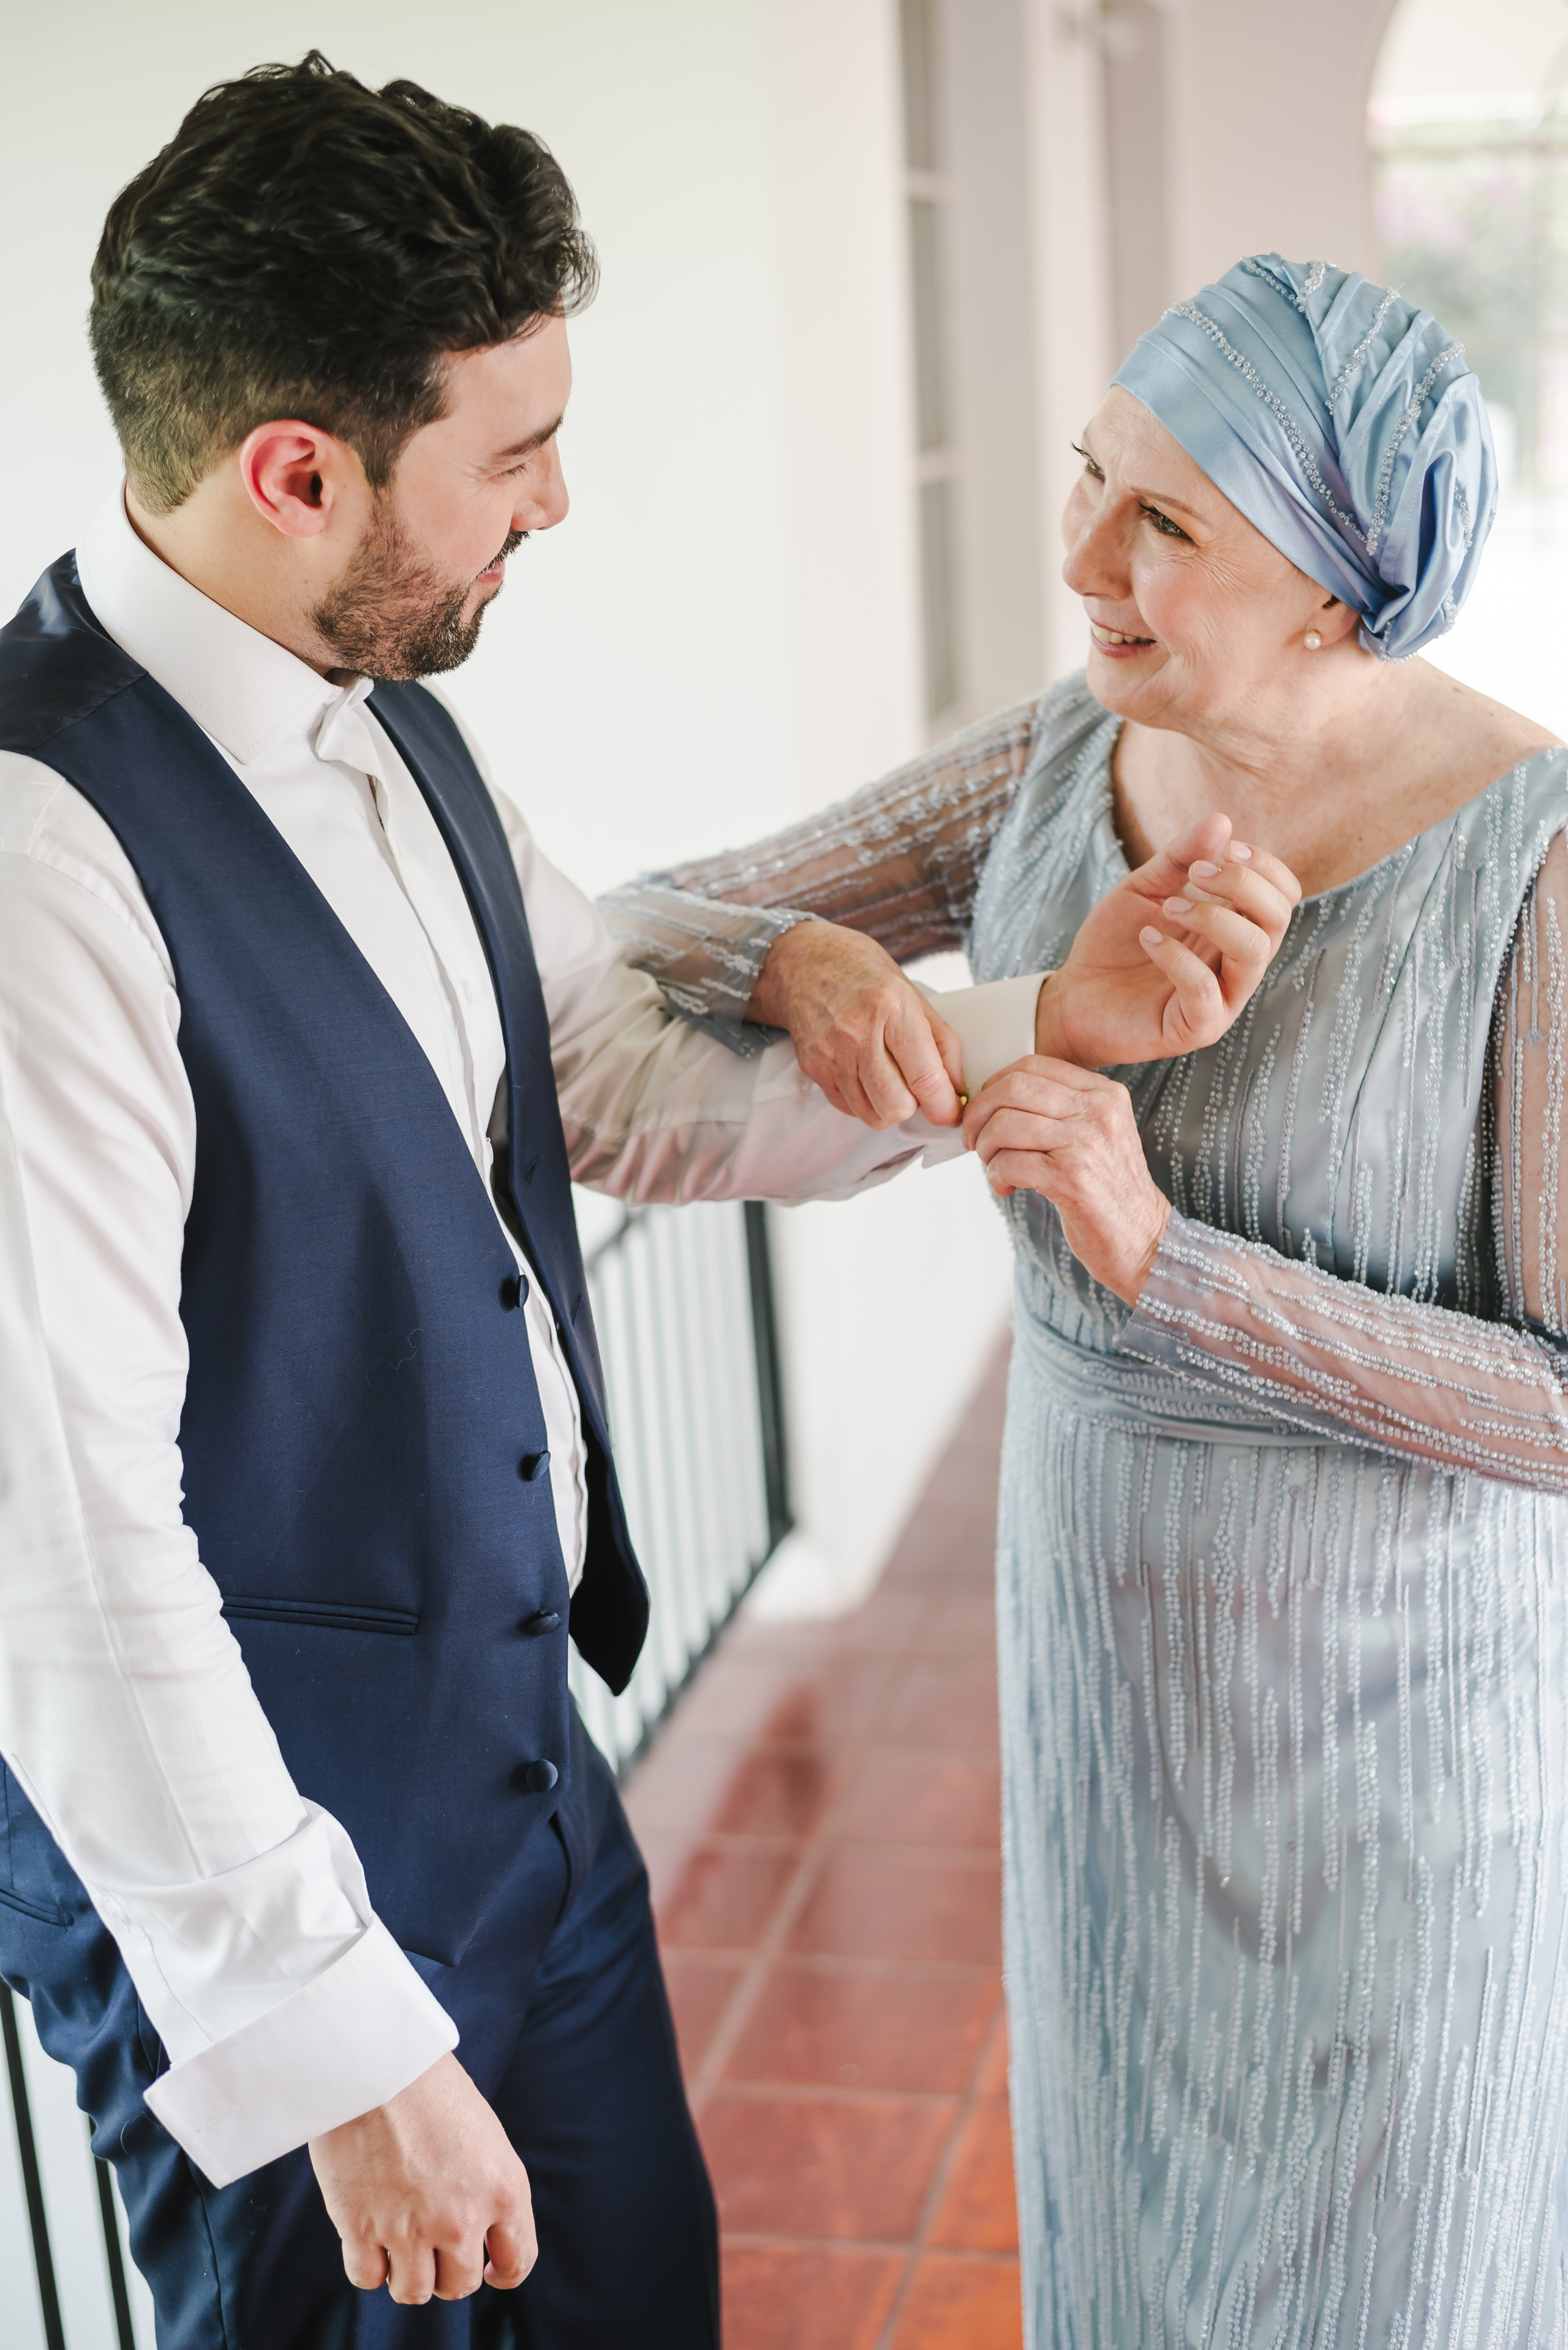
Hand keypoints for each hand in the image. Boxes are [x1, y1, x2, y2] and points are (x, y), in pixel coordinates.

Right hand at [309, 2053, 535, 2305]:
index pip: (518, 2262)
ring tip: (399, 2243)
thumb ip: (487, 2188)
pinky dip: (369, 2265)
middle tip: (433, 2245)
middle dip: (448, 2271)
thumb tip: (480, 2232)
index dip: (501, 2272)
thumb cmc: (431, 2086)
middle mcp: (463, 2219)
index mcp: (505, 2190)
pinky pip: (368, 2279)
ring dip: (407, 2273)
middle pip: (460, 2285)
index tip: (487, 2269)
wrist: (377, 2058)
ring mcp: (410, 2228)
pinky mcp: (361, 2228)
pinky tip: (369, 2238)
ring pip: (414, 2292)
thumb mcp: (485, 2135)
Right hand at [747, 919, 965, 1127]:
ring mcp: (831, 1052)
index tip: (949, 1111)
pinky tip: (864, 1073)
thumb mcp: (911, 993)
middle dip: (913, 1105)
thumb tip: (958, 1089)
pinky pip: (849, 1107)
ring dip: (888, 1106)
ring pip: (872, 1115)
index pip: (925, 1077)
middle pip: (897, 1107)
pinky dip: (864, 1100)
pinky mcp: (813, 1067)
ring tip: (888, 1076)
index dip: (944, 1106)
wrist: (803, 961)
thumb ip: (941, 1042)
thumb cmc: (863, 973)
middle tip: (914, 1083)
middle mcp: (858, 1032)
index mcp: (892, 1006)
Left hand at [963, 1056, 1169, 1303]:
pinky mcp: (1070, 1179)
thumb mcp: (1098, 1133)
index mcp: (1104, 1094)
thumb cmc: (1110, 1190)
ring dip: (986, 1148)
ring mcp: (1085, 1144)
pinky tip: (1005, 1187)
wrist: (1145, 1239)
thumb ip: (1061, 1109)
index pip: (1033, 1065)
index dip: (995, 1086)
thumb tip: (997, 1097)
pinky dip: (996, 1176)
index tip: (985, 1110)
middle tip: (974, 1139)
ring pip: (1005, 1124)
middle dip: (980, 1114)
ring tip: (993, 1166)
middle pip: (1013, 1088)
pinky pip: (1009, 1163)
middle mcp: (1097, 1112)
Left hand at [1035, 815, 1300, 1067]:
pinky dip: (1177, 956)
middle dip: (1242, 883)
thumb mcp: (1145, 889)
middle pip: (1278, 917)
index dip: (1264, 865)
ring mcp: (1223, 998)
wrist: (1074, 996)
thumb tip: (1222, 821)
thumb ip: (1181, 858)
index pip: (1283, 894)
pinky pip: (1205, 989)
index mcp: (1236, 928)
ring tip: (1167, 907)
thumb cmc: (1115, 944)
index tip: (1225, 847)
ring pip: (1253, 951)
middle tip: (1195, 874)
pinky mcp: (1197, 1028)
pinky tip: (1148, 939)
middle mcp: (1238, 963)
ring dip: (1212, 915)